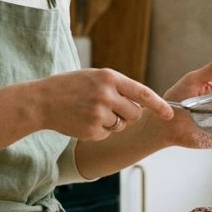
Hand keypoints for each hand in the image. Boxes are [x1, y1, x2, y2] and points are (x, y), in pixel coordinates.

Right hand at [32, 68, 174, 140]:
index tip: (170, 114)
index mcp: (109, 77)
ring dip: (112, 123)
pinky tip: (84, 121)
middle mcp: (106, 94)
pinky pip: (107, 134)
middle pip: (135, 113)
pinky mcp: (92, 129)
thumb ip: (116, 86)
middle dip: (129, 115)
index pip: (142, 92)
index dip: (159, 105)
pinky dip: (99, 131)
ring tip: (91, 112)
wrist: (41, 100)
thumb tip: (140, 102)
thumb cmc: (69, 87)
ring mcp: (99, 113)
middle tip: (112, 110)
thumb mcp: (94, 77)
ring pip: (121, 125)